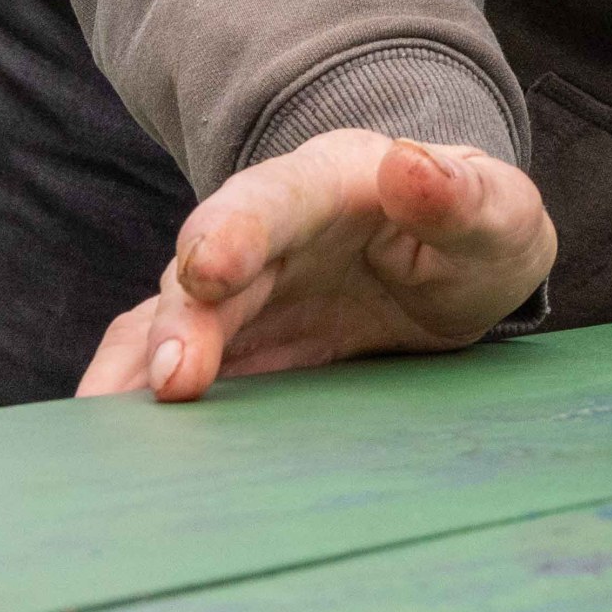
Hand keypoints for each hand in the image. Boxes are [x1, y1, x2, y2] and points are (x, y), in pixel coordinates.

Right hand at [77, 129, 555, 402]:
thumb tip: (410, 163)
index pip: (273, 197)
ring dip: (141, 370)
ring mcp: (241, 292)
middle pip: (205, 271)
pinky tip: (113, 447)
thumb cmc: (479, 231)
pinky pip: (166, 366)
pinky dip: (133, 399)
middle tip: (175, 383)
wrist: (460, 263)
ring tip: (112, 429)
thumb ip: (464, 193)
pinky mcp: (230, 345)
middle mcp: (267, 231)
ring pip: (169, 321)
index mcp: (332, 183)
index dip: (236, 229)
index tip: (209, 268)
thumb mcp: (499, 212)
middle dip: (183, 324)